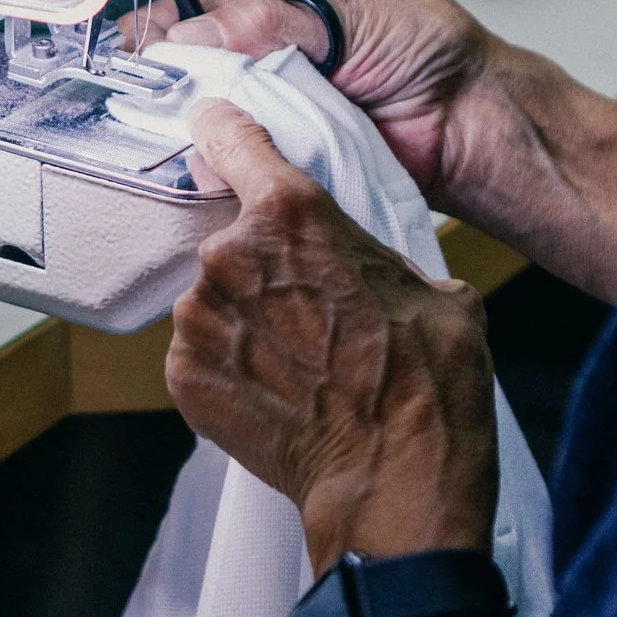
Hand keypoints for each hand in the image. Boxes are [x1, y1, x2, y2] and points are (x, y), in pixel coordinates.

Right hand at [125, 0, 490, 197]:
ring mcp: (278, 124)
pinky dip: (228, 171)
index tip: (133, 42)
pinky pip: (245, 170)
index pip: (200, 16)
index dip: (162, 26)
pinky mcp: (291, 170)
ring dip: (196, 131)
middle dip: (167, 86)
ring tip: (188, 131)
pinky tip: (216, 167)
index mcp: (277, 19)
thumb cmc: (431, 53)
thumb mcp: (355, 16)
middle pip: (193, 78)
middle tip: (148, 93)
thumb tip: (200, 31)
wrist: (477, 123)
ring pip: (212, 127)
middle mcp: (269, 73)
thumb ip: (278, 20)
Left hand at [167, 101, 499, 572]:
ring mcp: (197, 318)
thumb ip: (376, 254)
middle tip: (310, 305)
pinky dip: (231, 361)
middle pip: (232, 232)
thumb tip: (364, 264)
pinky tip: (276, 388)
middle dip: (265, 259)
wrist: (394, 489)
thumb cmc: (427, 389)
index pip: (231, 137)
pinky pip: (203, 348)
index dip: (225, 129)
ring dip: (247, 314)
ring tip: (300, 358)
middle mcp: (229, 255)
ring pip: (216, 294)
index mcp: (292, 214)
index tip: (217, 127)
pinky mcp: (181, 374)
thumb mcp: (435, 293)